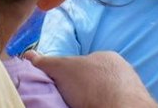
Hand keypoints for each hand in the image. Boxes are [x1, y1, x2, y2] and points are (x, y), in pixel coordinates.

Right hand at [23, 50, 156, 107]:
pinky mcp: (130, 106)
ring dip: (90, 101)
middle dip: (81, 90)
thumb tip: (28, 55)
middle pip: (94, 80)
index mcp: (108, 58)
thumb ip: (47, 62)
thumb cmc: (93, 84)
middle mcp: (120, 72)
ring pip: (103, 95)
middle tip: (66, 100)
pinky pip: (110, 104)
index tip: (60, 86)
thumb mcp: (63, 69)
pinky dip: (100, 106)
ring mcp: (127, 91)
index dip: (70, 74)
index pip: (84, 63)